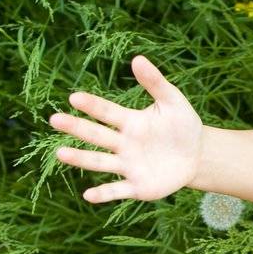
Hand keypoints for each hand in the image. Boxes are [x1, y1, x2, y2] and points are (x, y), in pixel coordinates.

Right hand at [49, 55, 203, 202]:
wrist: (197, 155)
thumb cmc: (182, 125)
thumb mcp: (172, 102)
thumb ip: (155, 83)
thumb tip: (138, 58)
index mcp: (130, 122)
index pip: (107, 112)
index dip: (92, 105)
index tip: (74, 98)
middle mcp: (123, 143)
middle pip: (96, 135)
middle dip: (76, 128)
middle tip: (55, 119)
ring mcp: (128, 165)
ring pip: (100, 162)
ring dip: (81, 159)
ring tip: (61, 154)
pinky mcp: (137, 187)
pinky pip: (117, 190)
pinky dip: (104, 193)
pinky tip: (88, 195)